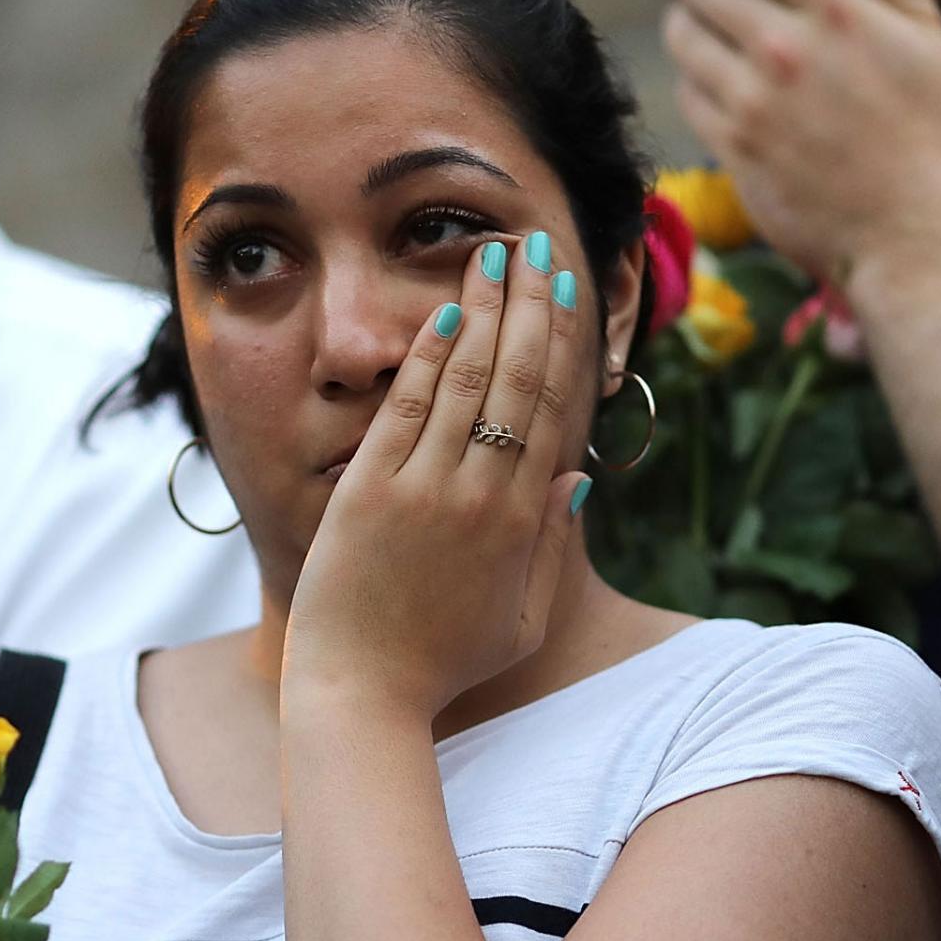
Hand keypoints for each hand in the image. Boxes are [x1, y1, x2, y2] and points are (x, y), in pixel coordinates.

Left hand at [282, 234, 587, 717]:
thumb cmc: (442, 665)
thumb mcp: (521, 619)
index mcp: (523, 524)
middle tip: (536, 247)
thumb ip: (552, 550)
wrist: (363, 693)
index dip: (560, 345)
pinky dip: (429, 359)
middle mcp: (481, 496)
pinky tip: (445, 314)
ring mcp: (425, 489)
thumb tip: (577, 479)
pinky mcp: (372, 490)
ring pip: (468, 381)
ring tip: (493, 255)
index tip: (565, 293)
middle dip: (528, 306)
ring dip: (484, 311)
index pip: (550, 411)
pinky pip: (408, 410)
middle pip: (517, 380)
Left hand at [650, 0, 940, 289]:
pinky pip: (688, 91)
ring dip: (678, 13)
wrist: (908, 234)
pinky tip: (705, 69)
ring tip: (686, 7)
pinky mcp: (731, 145)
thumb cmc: (928, 132)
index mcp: (837, 10)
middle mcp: (786, 48)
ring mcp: (752, 99)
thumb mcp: (927, 36)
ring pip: (682, 34)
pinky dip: (690, 73)